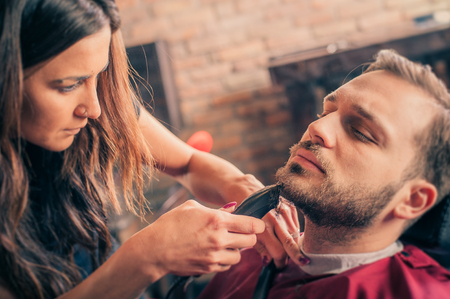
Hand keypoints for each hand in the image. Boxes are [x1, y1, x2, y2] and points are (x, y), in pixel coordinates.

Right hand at [129, 200, 264, 278]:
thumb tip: (233, 210)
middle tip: (240, 232)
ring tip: (225, 242)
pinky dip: (225, 259)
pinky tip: (215, 251)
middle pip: (250, 241)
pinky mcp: (209, 268)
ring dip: (236, 249)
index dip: (258, 224)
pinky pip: (227, 265)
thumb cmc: (171, 224)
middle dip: (248, 236)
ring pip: (239, 256)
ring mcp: (215, 256)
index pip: (251, 224)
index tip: (256, 223)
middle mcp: (219, 239)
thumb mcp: (192, 207)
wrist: (155, 249)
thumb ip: (216, 209)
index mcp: (217, 220)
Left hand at [254, 198, 306, 267]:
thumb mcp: (248, 234)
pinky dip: (293, 232)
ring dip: (292, 244)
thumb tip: (269, 262)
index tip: (278, 266)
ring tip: (285, 247)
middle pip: (291, 245)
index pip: (279, 253)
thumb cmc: (246, 217)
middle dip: (294, 257)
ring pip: (295, 236)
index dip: (280, 262)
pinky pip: (296, 225)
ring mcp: (284, 212)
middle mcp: (276, 220)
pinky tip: (286, 234)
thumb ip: (260, 249)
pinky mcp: (290, 206)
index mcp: (263, 229)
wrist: (248, 193)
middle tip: (294, 262)